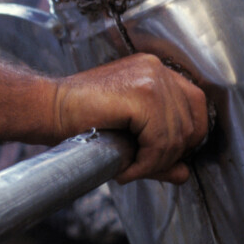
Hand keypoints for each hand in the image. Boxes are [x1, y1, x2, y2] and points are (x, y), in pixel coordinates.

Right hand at [52, 53, 207, 183]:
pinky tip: (126, 168)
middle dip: (169, 156)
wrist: (49, 110)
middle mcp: (157, 69)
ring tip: (130, 170)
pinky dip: (146, 163)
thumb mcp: (128, 136)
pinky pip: (160, 140)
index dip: (185, 138)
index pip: (195, 106)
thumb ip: (159, 153)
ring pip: (177, 135)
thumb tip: (183, 174)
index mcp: (155, 71)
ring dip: (156, 163)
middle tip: (141, 169)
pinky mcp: (142, 94)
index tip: (160, 157)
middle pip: (191, 123)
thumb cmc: (79, 119)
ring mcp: (151, 78)